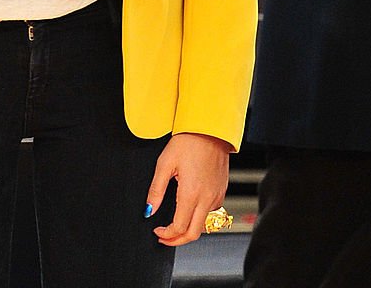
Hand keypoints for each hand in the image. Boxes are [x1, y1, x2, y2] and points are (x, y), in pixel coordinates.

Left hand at [145, 132, 230, 246]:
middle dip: (177, 240)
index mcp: (191, 193)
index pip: (179, 228)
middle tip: (164, 237)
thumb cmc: (187, 142)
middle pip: (193, 234)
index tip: (157, 231)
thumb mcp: (164, 163)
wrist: (209, 129)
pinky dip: (198, 215)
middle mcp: (207, 198)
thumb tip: (149, 211)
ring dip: (188, 227)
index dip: (166, 235)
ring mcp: (217, 196)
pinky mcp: (222, 191)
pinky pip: (211, 211)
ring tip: (174, 220)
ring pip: (203, 224)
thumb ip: (156, 190)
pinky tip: (188, 205)